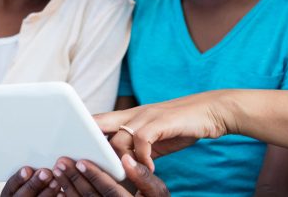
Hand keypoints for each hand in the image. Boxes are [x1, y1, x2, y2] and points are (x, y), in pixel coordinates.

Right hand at [1, 167, 59, 196]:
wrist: (29, 196)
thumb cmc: (25, 186)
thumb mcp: (20, 180)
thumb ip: (26, 172)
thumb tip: (36, 161)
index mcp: (9, 193)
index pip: (11, 186)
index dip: (18, 178)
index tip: (27, 169)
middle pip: (23, 195)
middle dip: (35, 184)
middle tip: (46, 172)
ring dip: (48, 192)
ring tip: (56, 181)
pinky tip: (62, 193)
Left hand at [51, 155, 168, 196]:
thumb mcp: (157, 191)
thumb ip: (143, 176)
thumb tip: (126, 159)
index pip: (108, 190)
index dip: (94, 175)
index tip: (81, 161)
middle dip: (74, 179)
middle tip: (61, 163)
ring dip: (67, 188)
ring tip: (58, 171)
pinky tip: (59, 189)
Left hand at [94, 91, 231, 170]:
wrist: (212, 110)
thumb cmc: (182, 125)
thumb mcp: (154, 137)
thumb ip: (137, 147)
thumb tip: (123, 163)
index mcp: (129, 116)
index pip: (97, 120)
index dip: (83, 134)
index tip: (75, 153)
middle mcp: (134, 113)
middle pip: (99, 124)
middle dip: (91, 146)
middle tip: (92, 169)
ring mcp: (147, 115)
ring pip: (119, 138)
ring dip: (121, 160)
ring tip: (127, 175)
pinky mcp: (161, 121)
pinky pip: (142, 141)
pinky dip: (143, 158)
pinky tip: (151, 170)